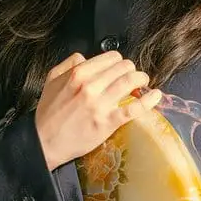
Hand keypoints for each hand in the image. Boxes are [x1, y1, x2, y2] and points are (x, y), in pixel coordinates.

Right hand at [34, 51, 161, 170]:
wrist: (44, 142)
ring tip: (144, 83)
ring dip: (142, 80)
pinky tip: (155, 96)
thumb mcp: (51, 79)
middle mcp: (91, 86)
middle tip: (133, 76)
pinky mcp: (108, 122)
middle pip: (124, 67)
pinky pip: (134, 108)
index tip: (120, 68)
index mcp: (78, 73)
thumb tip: (85, 57)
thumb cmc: (48, 113)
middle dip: (132, 70)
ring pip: (131, 82)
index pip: (111, 57)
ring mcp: (101, 104)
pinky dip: (149, 101)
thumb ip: (69, 64)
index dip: (119, 62)